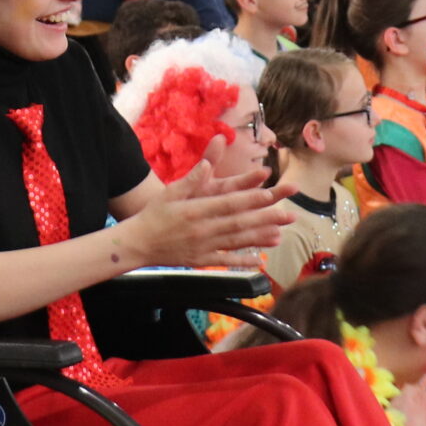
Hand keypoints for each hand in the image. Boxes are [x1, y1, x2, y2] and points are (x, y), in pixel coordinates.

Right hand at [124, 138, 291, 268]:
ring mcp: (203, 247)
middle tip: (288, 215)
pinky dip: (242, 261)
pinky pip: (225, 260)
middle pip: (239, 223)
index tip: (270, 194)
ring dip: (260, 238)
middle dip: (266, 218)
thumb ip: (191, 179)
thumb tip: (207, 165)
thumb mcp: (170, 192)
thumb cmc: (153, 214)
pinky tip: (259, 260)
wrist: (137, 243)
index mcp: (196, 210)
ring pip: (237, 241)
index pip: (229, 203)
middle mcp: (203, 229)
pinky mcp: (200, 260)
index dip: (251, 199)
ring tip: (281, 234)